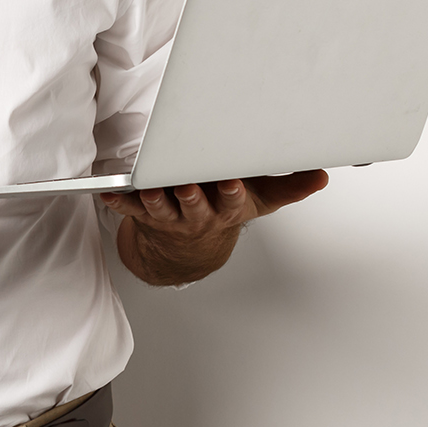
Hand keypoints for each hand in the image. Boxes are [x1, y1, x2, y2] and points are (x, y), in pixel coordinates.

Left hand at [101, 170, 327, 284]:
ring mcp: (171, 216)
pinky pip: (130, 209)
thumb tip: (321, 176)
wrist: (189, 250)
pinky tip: (106, 192)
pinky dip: (118, 201)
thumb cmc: (224, 211)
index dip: (230, 193)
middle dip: (191, 195)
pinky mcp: (146, 216)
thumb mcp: (259, 202)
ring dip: (154, 199)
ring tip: (148, 188)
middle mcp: (199, 215)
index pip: (231, 202)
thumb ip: (289, 187)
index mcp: (226, 209)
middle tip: (187, 184)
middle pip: (194, 205)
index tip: (230, 182)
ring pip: (162, 209)